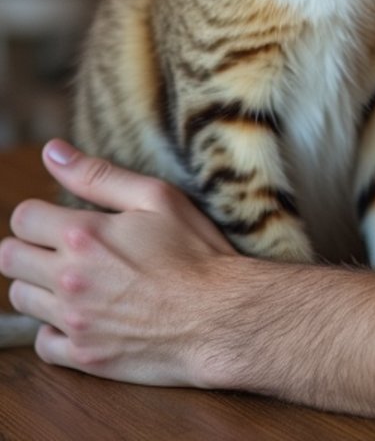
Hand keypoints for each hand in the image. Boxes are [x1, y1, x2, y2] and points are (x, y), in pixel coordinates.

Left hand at [0, 139, 239, 384]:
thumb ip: (97, 175)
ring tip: (74, 278)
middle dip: (29, 246)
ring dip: (39, 285)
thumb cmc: (195, 251)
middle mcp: (69, 279)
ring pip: (22, 299)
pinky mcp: (85, 356)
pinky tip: (81, 314)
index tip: (59, 218)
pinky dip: (54, 328)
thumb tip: (53, 151)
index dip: (39, 213)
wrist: (220, 316)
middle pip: (9, 259)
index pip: (23, 218)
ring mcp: (74, 321)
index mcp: (83, 235)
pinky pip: (42, 343)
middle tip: (61, 247)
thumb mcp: (155, 197)